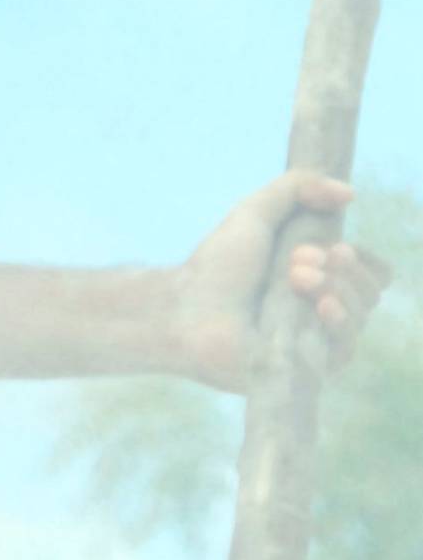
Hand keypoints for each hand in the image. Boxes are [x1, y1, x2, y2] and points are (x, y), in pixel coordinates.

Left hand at [171, 170, 392, 392]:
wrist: (187, 309)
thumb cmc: (218, 265)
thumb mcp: (256, 213)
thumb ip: (297, 189)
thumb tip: (349, 193)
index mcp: (318, 279)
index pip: (371, 273)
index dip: (360, 258)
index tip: (333, 245)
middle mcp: (324, 311)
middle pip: (370, 291)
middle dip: (342, 267)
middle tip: (299, 258)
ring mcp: (319, 342)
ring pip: (360, 315)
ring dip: (335, 287)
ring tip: (295, 276)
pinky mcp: (312, 370)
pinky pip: (346, 348)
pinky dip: (339, 320)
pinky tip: (321, 306)